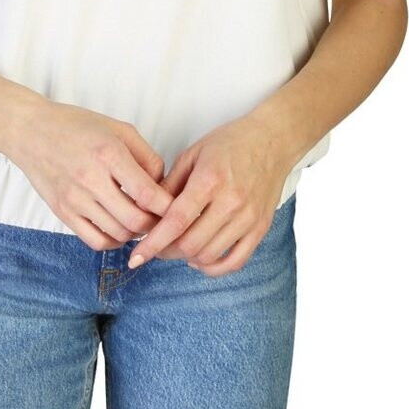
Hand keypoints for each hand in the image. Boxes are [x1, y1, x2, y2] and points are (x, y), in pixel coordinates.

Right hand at [4, 101, 173, 249]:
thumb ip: (146, 156)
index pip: (148, 194)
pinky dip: (113, 240)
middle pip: (136, 221)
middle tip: (159, 216)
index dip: (168, 207)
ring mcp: (74, 199)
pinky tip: (118, 228)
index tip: (176, 207)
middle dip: (155, 224)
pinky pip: (95, 241)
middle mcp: (91, 179)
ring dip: (135, 232)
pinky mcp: (62, 212)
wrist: (30, 131)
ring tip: (139, 219)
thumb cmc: (76, 125)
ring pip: (118, 234)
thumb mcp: (118, 129)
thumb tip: (162, 186)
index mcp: (108, 154)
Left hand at [126, 111, 294, 277]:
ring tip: (176, 248)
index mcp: (210, 180)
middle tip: (155, 246)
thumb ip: (169, 184)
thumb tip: (146, 209)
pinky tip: (200, 259)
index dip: (153, 242)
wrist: (272, 141)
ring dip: (187, 258)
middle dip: (166, 251)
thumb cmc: (229, 143)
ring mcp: (248, 218)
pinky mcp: (260, 228)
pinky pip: (236, 261)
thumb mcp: (192, 154)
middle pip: (190, 244)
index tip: (136, 256)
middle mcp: (231, 202)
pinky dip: (214, 267)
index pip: (176, 222)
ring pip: (210, 256)